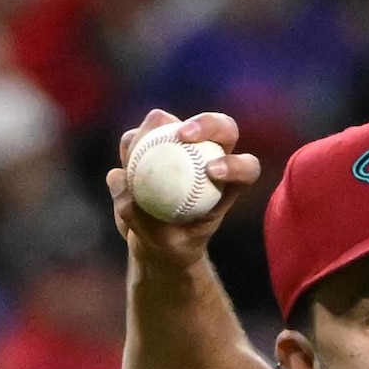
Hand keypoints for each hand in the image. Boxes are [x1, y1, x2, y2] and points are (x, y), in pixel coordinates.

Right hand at [108, 110, 263, 266]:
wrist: (155, 241)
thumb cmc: (170, 246)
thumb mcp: (163, 245)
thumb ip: (145, 220)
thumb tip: (122, 183)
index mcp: (229, 184)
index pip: (246, 167)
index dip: (235, 164)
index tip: (210, 172)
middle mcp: (209, 156)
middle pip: (221, 127)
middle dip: (207, 123)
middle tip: (182, 135)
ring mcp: (180, 146)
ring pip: (171, 123)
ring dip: (151, 130)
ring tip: (134, 156)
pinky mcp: (153, 144)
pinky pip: (139, 136)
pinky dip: (129, 146)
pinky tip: (124, 164)